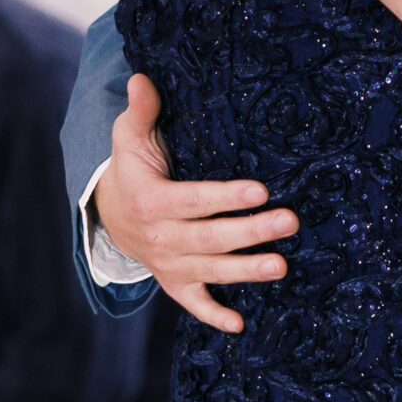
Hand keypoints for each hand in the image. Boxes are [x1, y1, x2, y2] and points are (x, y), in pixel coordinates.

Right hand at [97, 72, 297, 335]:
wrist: (111, 216)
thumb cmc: (133, 169)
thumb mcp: (130, 138)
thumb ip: (142, 110)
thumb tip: (141, 76)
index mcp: (152, 201)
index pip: (194, 200)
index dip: (226, 196)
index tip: (260, 189)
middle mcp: (160, 238)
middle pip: (210, 237)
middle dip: (251, 232)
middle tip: (289, 221)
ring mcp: (169, 264)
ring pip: (211, 270)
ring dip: (246, 271)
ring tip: (282, 267)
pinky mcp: (176, 283)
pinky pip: (194, 303)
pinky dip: (214, 315)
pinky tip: (240, 324)